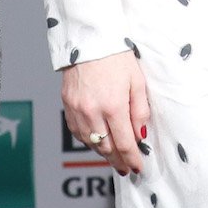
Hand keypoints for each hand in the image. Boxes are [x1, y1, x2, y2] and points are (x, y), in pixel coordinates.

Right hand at [61, 49, 149, 175]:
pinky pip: (77, 131)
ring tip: (114, 157)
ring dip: (103, 152)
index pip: (124, 143)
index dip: (132, 159)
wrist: (89, 39)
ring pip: (90, 142)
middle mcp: (92, 111)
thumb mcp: (137, 81)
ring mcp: (77, 109)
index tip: (138, 168)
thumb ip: (140, 111)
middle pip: (106, 148)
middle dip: (118, 160)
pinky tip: (97, 140)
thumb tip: (141, 135)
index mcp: (113, 106)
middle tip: (126, 167)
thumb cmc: (116, 56)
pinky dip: (88, 139)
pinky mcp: (67, 104)